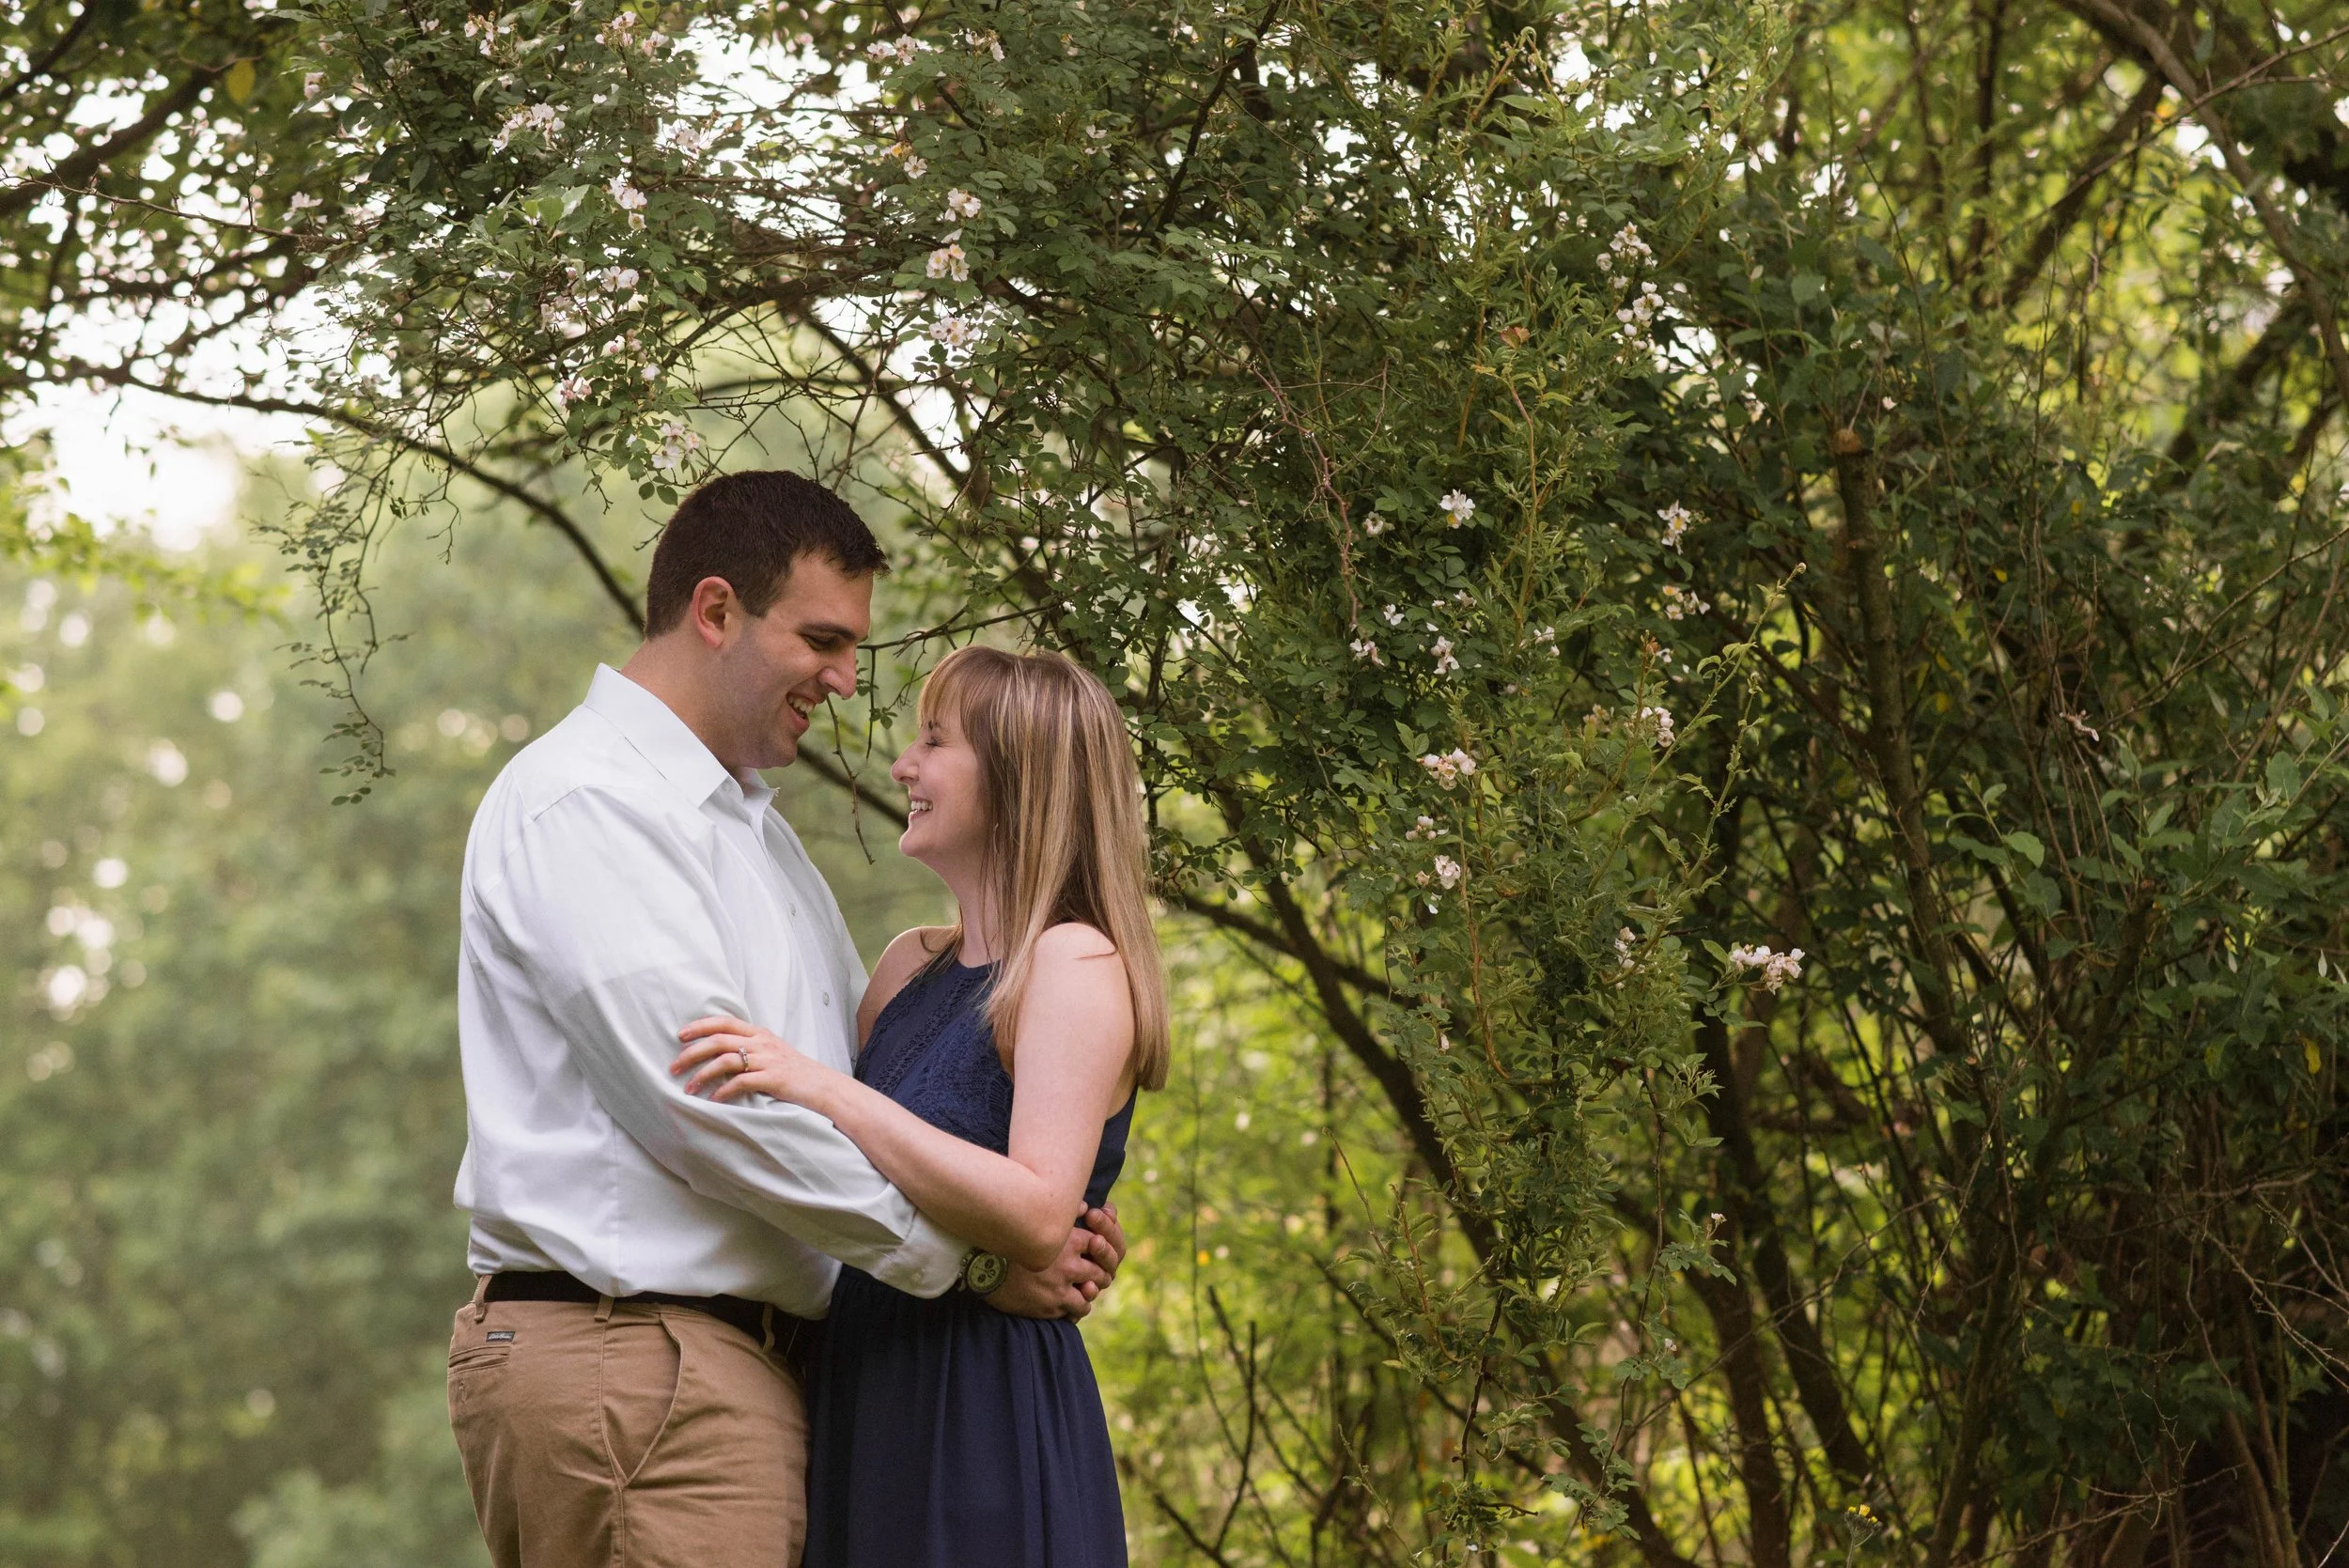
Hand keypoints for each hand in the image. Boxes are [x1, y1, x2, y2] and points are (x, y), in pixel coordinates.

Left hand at [672, 1016, 826, 1105]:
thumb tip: (720, 1054)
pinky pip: (742, 1082)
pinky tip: (713, 1099)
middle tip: (674, 1066)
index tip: (680, 1036)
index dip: (701, 1026)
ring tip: (688, 1087)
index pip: (725, 1022)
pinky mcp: (773, 1078)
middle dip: (692, 1053)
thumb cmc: (796, 1073)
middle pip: (719, 1040)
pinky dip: (724, 1091)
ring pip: (726, 1060)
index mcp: (760, 1033)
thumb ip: (751, 1048)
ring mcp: (768, 1060)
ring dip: (703, 1074)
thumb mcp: (773, 1053)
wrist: (824, 1087)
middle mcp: (762, 1043)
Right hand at [985, 1204, 1126, 1319]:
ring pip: (1089, 1296)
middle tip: (1091, 1276)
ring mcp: (1059, 1288)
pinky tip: (1068, 1305)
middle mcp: (1068, 1265)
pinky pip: (1074, 1312)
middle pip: (1099, 1273)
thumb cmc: (1008, 1238)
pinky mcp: (1049, 1307)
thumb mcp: (1036, 1218)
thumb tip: (1083, 1206)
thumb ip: (1064, 1211)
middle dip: (1097, 1275)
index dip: (1099, 1251)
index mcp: (1068, 1241)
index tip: (1094, 1254)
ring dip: (1087, 1294)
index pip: (1100, 1247)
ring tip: (1080, 1292)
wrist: (981, 1265)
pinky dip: (1074, 1310)